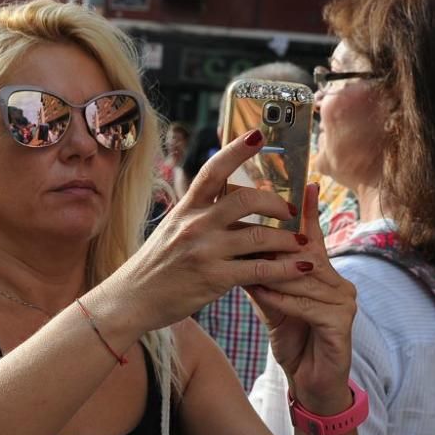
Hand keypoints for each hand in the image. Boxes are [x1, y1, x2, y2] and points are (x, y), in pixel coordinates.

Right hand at [102, 130, 313, 330]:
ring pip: (259, 237)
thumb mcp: (172, 229)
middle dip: (275, 203)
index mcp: (186, 208)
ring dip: (288, 239)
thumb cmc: (156, 264)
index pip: (213, 170)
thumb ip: (199, 214)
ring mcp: (205, 251)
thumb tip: (227, 197)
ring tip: (302, 243)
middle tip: (289, 211)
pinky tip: (301, 268)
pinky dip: (285, 269)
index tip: (257, 135)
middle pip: (245, 200)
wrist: (132, 298)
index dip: (236, 150)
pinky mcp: (214, 279)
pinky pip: (259, 270)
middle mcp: (195, 225)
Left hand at [246, 183, 357, 414]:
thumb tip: (238, 239)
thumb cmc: (291, 336)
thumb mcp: (271, 298)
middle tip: (245, 234)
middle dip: (276, 247)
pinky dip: (284, 300)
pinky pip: (308, 306)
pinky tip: (264, 294)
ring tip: (247, 270)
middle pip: (305, 254)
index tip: (305, 182)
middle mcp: (340, 282)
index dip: (308, 210)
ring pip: (304, 279)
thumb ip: (260, 270)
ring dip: (274, 275)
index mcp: (324, 271)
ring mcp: (345, 303)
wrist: (309, 382)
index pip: (313, 235)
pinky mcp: (342, 325)